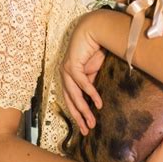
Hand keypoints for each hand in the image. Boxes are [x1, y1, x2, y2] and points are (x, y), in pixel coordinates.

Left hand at [61, 13, 105, 135]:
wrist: (94, 30)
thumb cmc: (95, 49)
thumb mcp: (96, 71)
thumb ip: (93, 83)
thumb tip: (96, 100)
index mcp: (69, 78)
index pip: (72, 100)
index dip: (79, 114)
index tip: (87, 128)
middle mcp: (64, 75)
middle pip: (71, 101)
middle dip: (80, 117)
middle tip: (88, 130)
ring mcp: (66, 70)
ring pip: (74, 95)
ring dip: (84, 110)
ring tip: (92, 121)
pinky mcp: (71, 64)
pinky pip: (81, 83)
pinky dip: (90, 93)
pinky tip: (98, 103)